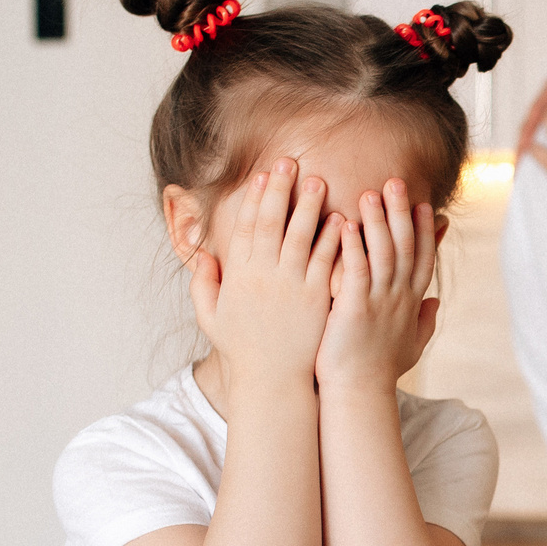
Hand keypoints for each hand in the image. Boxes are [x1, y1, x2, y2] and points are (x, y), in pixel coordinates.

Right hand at [191, 158, 333, 392]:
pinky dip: (334, 239)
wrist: (272, 382)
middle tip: (291, 163)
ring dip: (310, 207)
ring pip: (302, 236)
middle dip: (281, 190)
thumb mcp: (211, 317)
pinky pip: (327, 261)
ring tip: (319, 182)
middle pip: (272, 222)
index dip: (255, 198)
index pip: (246, 226)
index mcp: (238, 274)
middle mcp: (264, 275)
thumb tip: (203, 256)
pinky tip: (343, 220)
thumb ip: (203, 285)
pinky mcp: (317, 298)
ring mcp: (292, 285)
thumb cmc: (243, 350)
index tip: (263, 175)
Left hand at [318, 177, 439, 392]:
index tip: (424, 204)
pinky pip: (355, 270)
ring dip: (378, 221)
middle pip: (405, 246)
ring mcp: (379, 302)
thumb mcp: (411, 345)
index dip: (424, 231)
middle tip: (396, 181)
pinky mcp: (355, 308)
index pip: (423, 258)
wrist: (359, 394)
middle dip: (402, 212)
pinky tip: (345, 224)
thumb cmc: (381, 371)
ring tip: (370, 192)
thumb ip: (425, 321)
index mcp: (411, 303)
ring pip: (383, 253)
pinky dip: (352, 246)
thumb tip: (435, 302)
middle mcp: (400, 298)